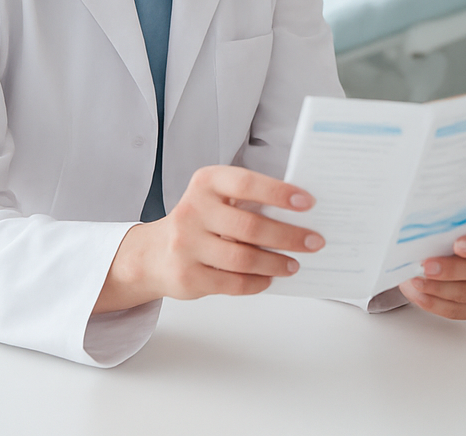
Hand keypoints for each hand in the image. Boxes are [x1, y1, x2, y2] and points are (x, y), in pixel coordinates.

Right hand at [94, 165, 322, 313]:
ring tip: (293, 264)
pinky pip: (232, 283)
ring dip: (276, 263)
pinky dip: (257, 282)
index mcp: (206, 183)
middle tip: (313, 241)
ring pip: (243, 258)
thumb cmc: (198, 223)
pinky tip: (269, 279)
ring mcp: (186, 245)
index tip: (307, 202)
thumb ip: (247, 202)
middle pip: (250, 226)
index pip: (247, 184)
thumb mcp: (215, 199)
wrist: (152, 255)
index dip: (279, 192)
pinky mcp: (187, 275)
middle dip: (288, 236)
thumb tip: (297, 216)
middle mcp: (193, 210)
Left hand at [401, 202, 465, 319]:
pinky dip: (436, 304)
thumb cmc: (453, 218)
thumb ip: (447, 207)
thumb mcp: (454, 204)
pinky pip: (459, 310)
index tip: (457, 245)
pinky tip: (419, 294)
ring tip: (415, 280)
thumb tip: (425, 209)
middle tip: (425, 265)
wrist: (447, 234)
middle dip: (451, 270)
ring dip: (438, 289)